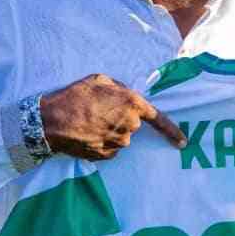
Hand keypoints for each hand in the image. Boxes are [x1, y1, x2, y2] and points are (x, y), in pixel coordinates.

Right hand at [39, 74, 185, 160]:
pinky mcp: (106, 155)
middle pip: (133, 125)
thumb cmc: (75, 97)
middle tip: (99, 111)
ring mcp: (118, 142)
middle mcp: (129, 126)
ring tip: (89, 122)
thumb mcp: (99, 80)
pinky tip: (87, 134)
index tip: (183, 142)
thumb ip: (119, 88)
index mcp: (132, 104)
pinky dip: (102, 142)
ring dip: (110, 130)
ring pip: (121, 137)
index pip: (158, 119)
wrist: (51, 121)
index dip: (172, 131)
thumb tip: (125, 95)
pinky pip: (110, 149)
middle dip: (121, 118)